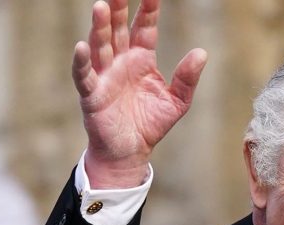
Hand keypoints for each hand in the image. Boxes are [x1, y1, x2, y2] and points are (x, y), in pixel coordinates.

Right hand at [72, 0, 206, 187]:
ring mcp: (104, 76)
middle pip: (118, 29)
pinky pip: (84, 75)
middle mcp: (120, 62)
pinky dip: (81, 61)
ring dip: (100, 27)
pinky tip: (81, 46)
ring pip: (100, 46)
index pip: (144, 28)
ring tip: (101, 6)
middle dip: (119, 9)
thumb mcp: (177, 102)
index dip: (148, 10)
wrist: (131, 152)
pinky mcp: (92, 94)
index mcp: (141, 60)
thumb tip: (201, 53)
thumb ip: (187, 78)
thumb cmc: (150, 125)